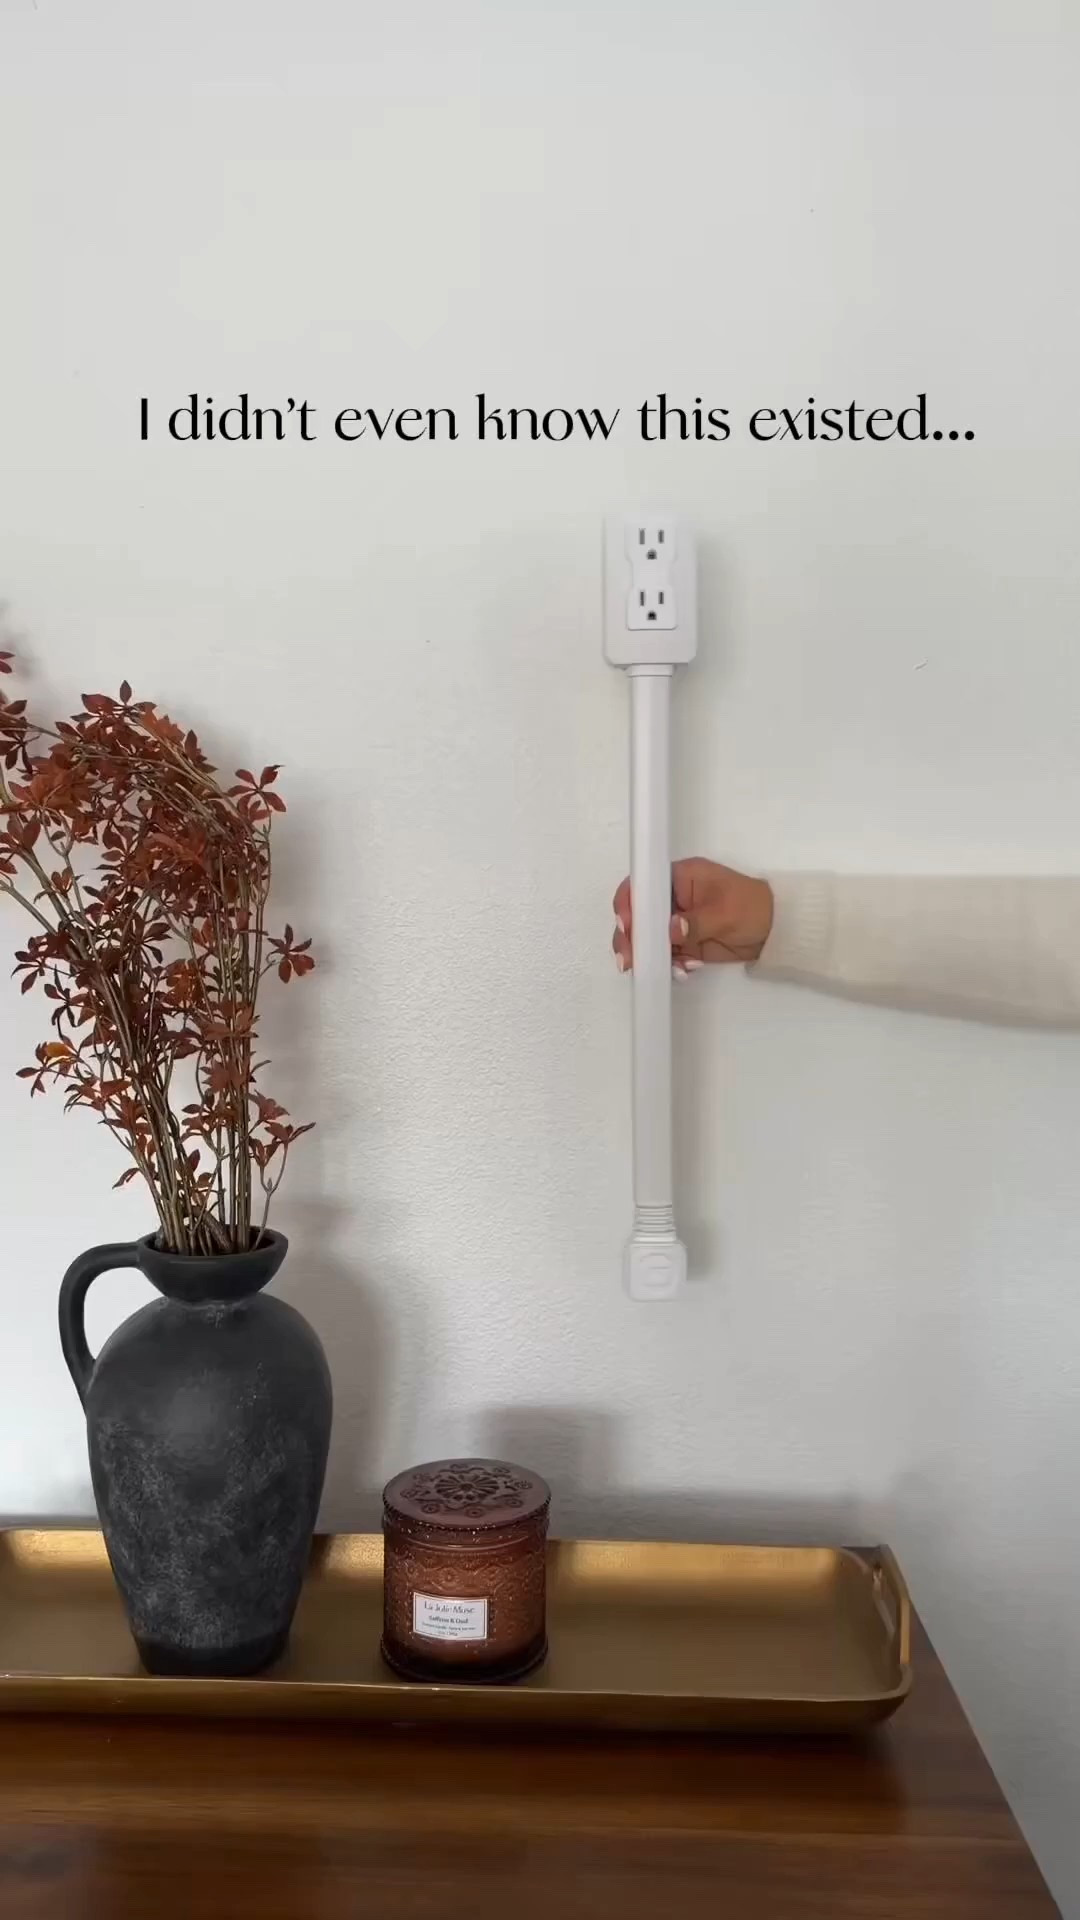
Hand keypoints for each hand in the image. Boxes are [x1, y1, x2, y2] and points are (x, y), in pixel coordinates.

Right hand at [612, 859, 773, 973]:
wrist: (777, 931)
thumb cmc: (752, 907)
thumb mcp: (724, 912)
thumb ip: (695, 922)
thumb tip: (670, 930)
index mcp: (680, 877)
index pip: (643, 885)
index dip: (628, 903)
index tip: (627, 926)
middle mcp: (672, 898)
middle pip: (638, 915)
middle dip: (631, 937)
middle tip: (628, 959)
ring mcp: (677, 922)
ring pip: (648, 938)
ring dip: (648, 955)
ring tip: (659, 969)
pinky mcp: (685, 943)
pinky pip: (666, 954)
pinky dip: (668, 964)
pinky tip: (681, 971)